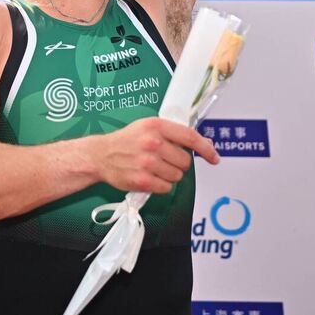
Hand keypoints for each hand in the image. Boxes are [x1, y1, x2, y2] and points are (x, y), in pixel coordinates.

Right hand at [91, 117, 218, 192]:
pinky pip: (166, 187)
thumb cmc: (126, 141)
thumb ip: (174, 133)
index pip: (190, 137)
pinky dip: (161, 185)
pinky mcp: (142, 180)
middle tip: (164, 160)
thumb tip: (203, 144)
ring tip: (154, 168)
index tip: (214, 157)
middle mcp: (152, 143)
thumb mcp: (147, 127)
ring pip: (177, 176)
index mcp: (156, 126)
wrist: (100, 155)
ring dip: (169, 175)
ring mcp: (147, 162)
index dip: (206, 149)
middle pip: (185, 161)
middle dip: (179, 163)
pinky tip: (149, 177)